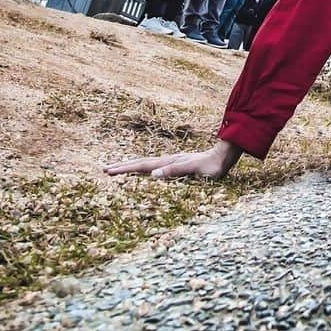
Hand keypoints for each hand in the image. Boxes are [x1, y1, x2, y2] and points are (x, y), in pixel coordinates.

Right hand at [105, 139, 240, 181]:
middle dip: (123, 166)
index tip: (108, 171)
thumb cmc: (212, 166)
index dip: (125, 169)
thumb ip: (175, 171)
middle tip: (104, 168)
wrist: (225, 155)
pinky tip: (144, 171)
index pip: (142, 166)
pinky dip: (144, 168)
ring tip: (118, 168)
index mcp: (169, 162)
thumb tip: (152, 174)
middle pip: (141, 163)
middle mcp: (169, 160)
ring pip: (147, 164)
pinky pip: (156, 166)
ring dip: (132, 166)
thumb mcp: (194, 170)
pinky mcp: (178, 164)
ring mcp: (173, 161)